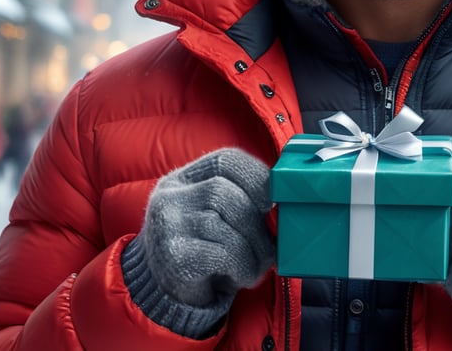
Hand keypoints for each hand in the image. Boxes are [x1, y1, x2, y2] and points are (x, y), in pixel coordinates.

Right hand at [122, 147, 274, 336]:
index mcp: (183, 179)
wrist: (167, 292)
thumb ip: (241, 200)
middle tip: (270, 245)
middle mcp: (169, 197)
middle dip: (255, 220)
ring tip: (259, 263)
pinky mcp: (173, 257)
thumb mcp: (216, 215)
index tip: (272, 200)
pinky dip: (242, 264)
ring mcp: (167, 225)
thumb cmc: (203, 248)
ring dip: (252, 247)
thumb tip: (285, 203)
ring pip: (220, 222)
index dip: (256, 175)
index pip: (224, 160)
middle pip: (222, 191)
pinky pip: (220, 253)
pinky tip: (243, 275)